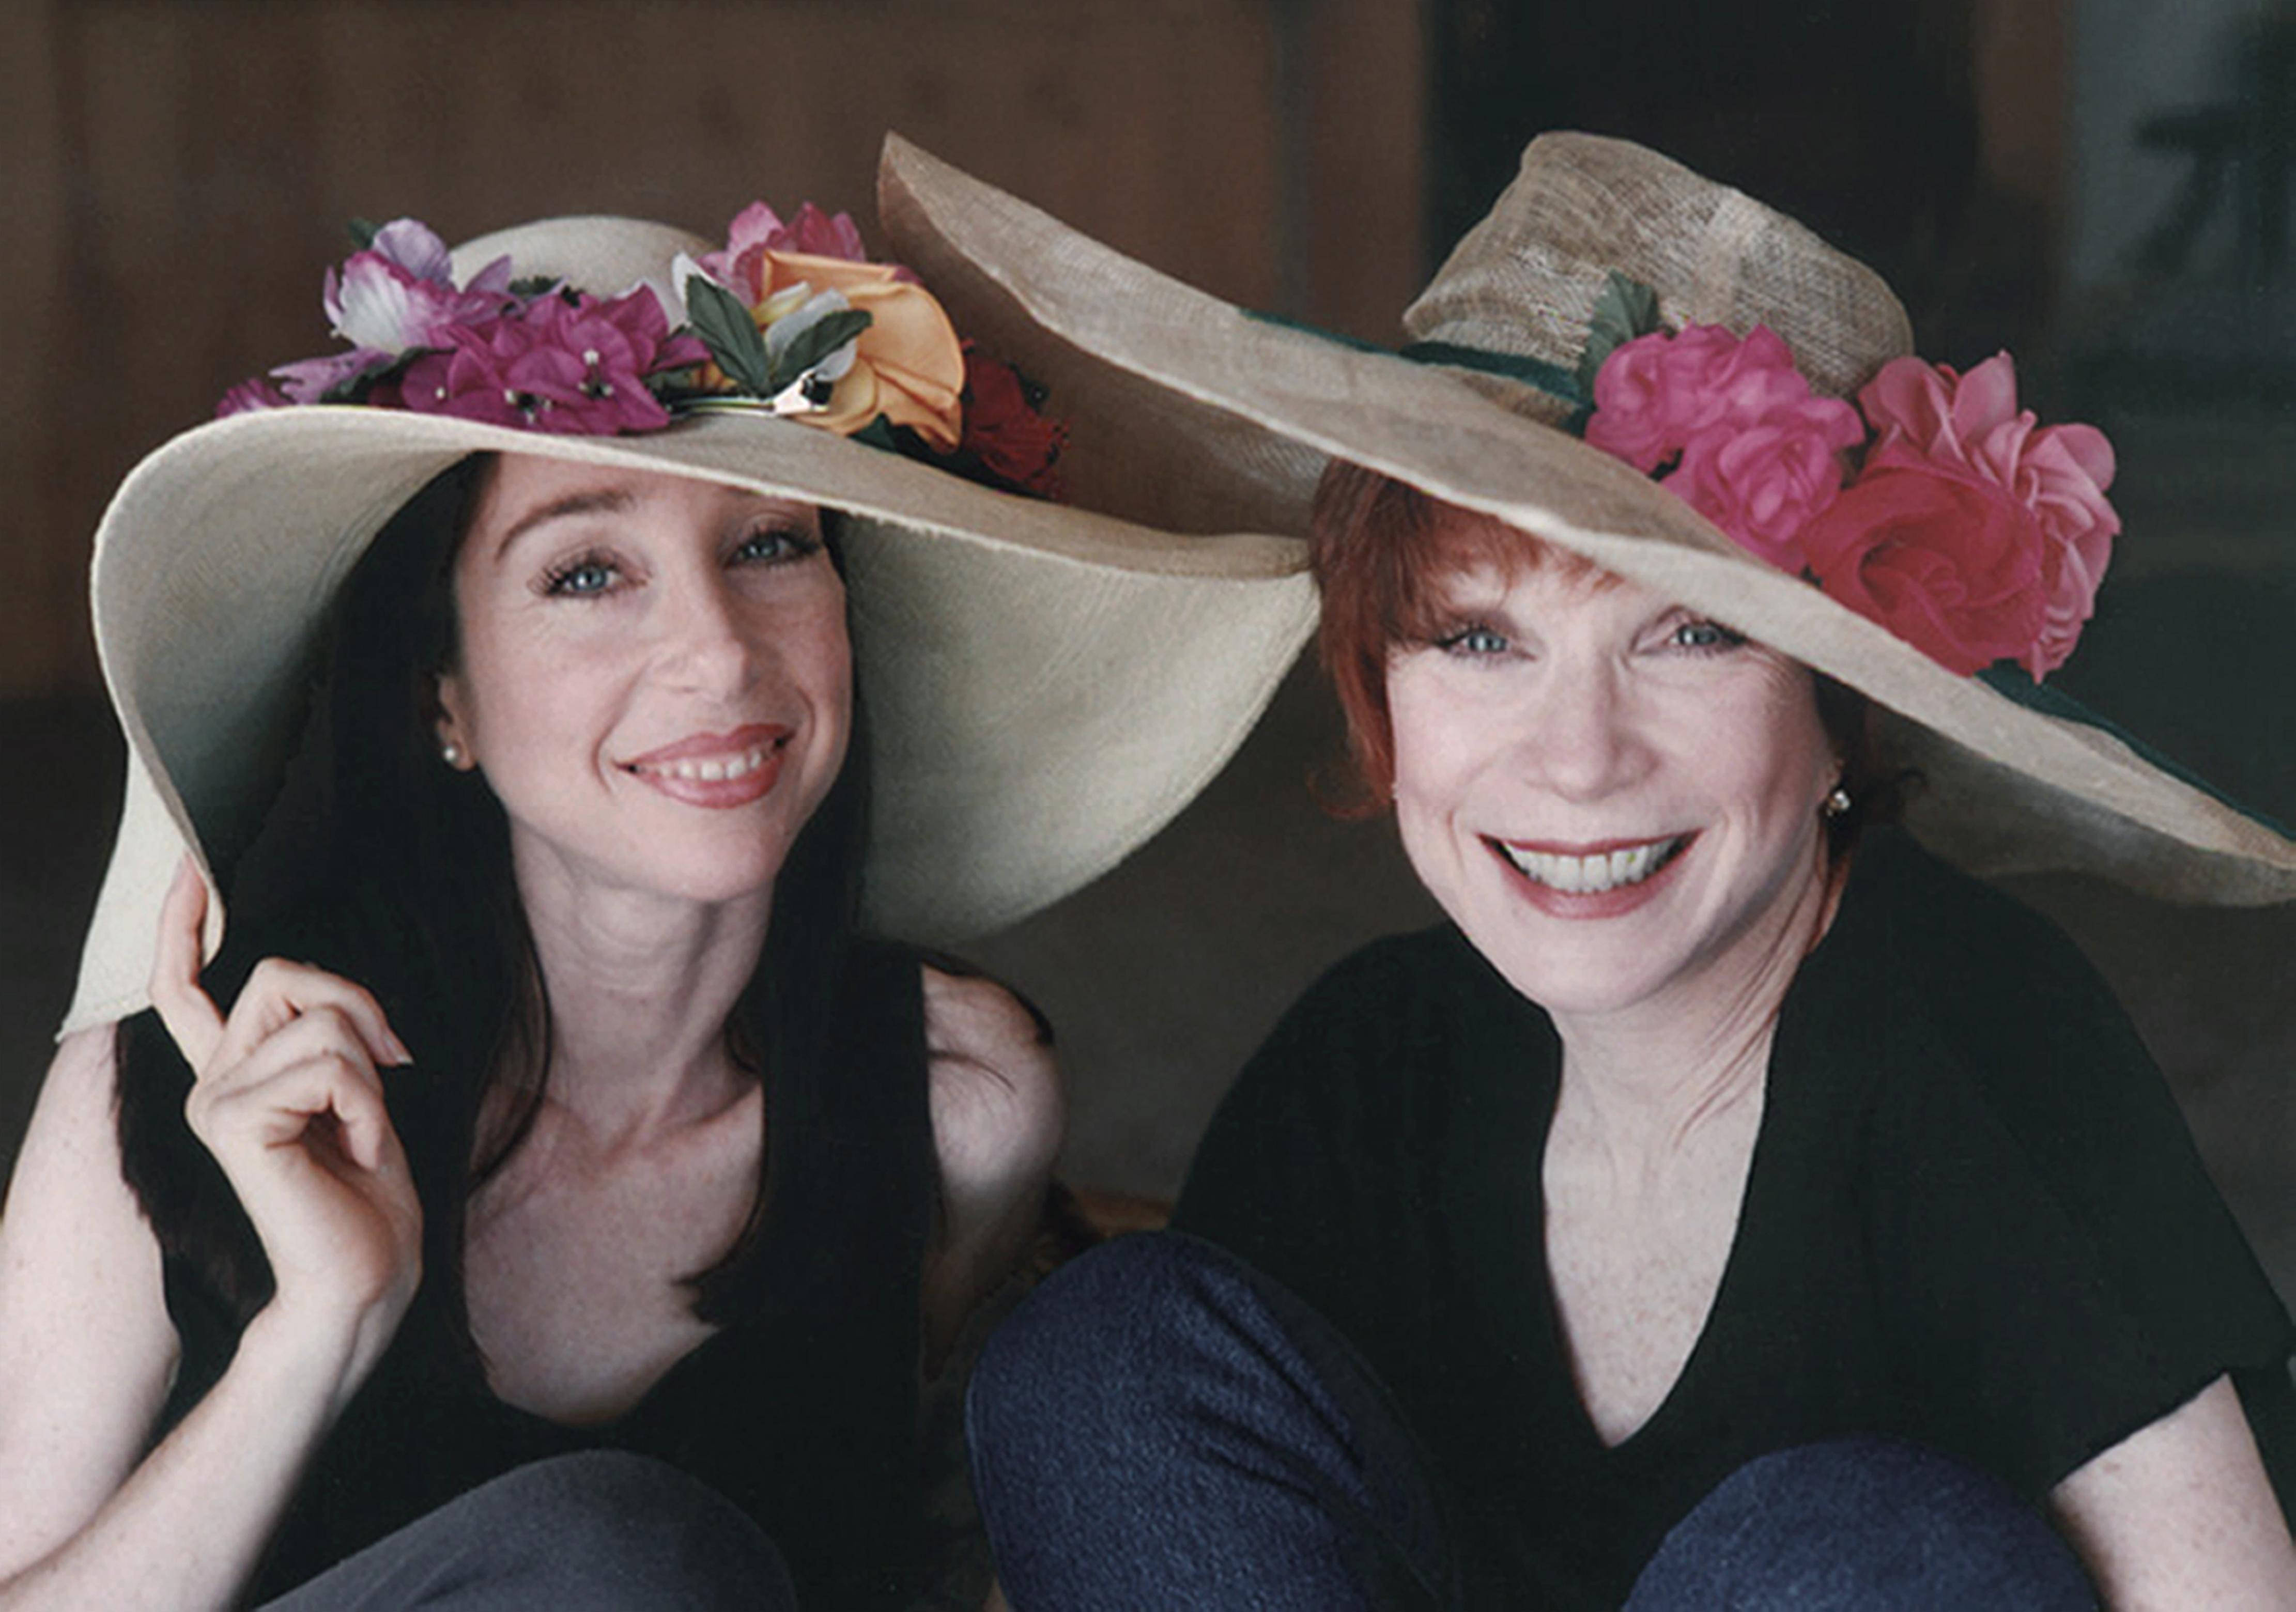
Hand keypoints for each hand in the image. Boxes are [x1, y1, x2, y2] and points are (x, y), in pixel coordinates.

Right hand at [149, 859, 423, 1371]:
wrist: (367, 1278)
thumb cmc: (369, 1194)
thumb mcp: (359, 1093)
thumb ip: (331, 1038)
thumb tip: (343, 1002)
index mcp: (232, 1075)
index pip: (187, 985)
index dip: (185, 921)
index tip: (191, 864)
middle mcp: (208, 1083)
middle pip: (283, 976)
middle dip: (356, 1012)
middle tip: (381, 1079)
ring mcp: (213, 1103)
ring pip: (320, 1024)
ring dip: (370, 1077)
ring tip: (359, 1136)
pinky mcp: (234, 1124)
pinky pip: (331, 1066)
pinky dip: (368, 1106)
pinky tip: (355, 1153)